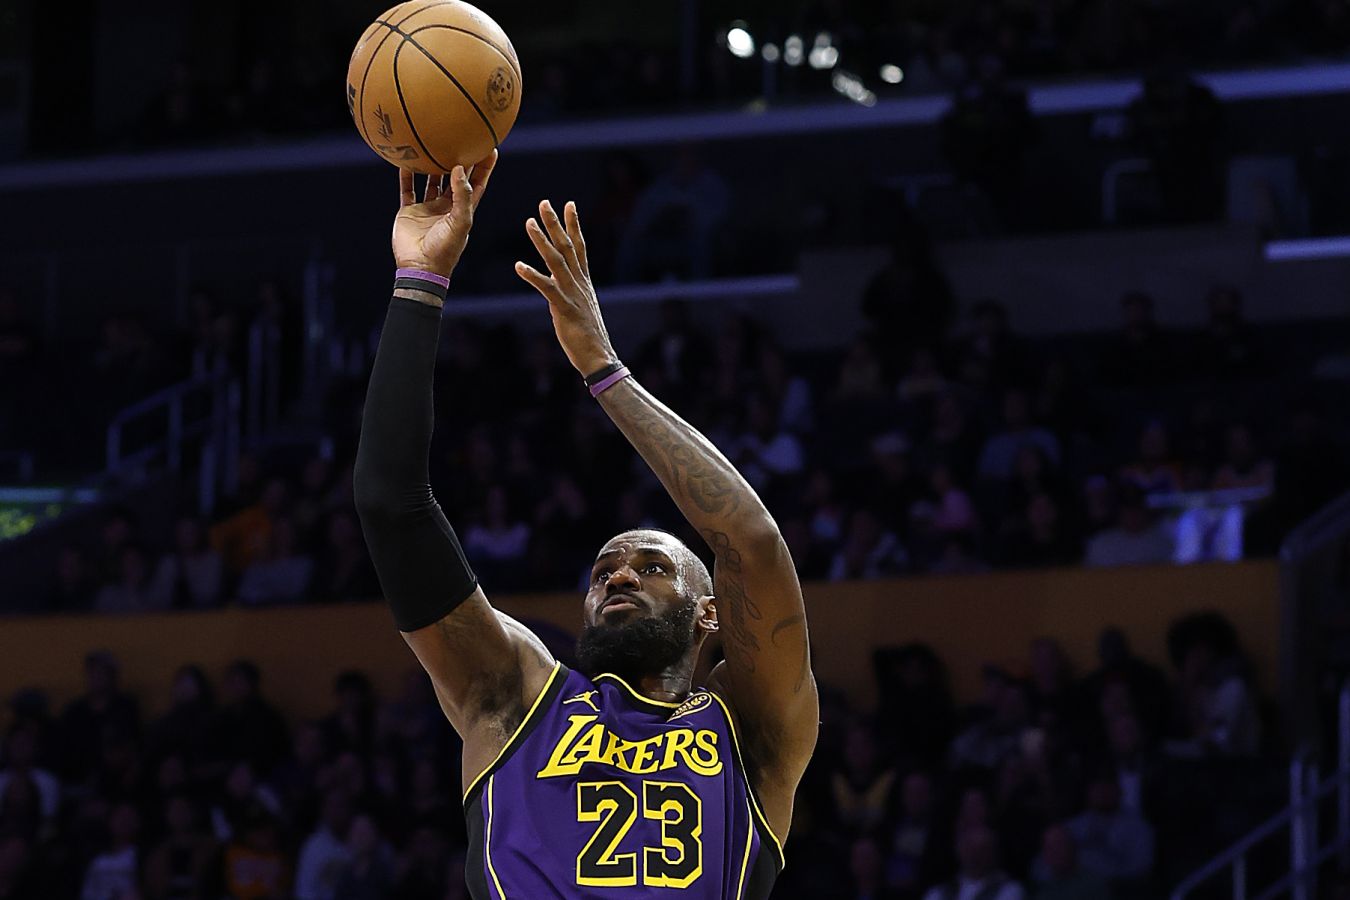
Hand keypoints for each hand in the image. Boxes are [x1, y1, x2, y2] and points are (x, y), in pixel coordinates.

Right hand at [392, 151, 497, 276]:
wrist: (420, 268)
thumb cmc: (445, 249)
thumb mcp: (460, 222)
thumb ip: (462, 196)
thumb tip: (460, 168)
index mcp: (464, 210)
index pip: (478, 184)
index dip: (485, 167)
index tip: (490, 147)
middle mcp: (447, 207)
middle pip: (455, 178)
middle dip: (460, 159)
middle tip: (462, 136)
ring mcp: (428, 208)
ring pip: (431, 180)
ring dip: (432, 164)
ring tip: (434, 142)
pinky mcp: (410, 211)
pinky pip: (407, 189)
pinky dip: (406, 175)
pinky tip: (404, 159)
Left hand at [515, 200, 618, 375]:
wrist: (598, 356)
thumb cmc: (588, 335)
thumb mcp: (579, 306)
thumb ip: (569, 290)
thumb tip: (557, 280)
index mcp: (583, 281)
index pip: (579, 246)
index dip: (574, 224)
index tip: (569, 204)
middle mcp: (579, 283)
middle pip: (567, 246)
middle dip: (556, 223)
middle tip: (545, 202)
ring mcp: (572, 294)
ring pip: (556, 261)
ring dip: (542, 241)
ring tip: (529, 223)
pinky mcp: (564, 308)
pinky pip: (547, 288)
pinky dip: (532, 275)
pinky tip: (518, 265)